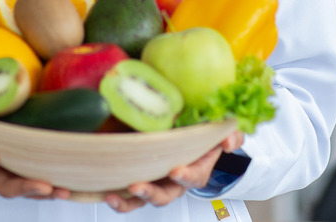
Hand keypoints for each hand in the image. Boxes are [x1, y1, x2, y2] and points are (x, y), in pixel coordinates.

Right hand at [0, 104, 70, 199]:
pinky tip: (72, 183)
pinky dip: (55, 181)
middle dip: (24, 187)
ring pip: (25, 184)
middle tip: (44, 186)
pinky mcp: (24, 159)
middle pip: (5, 184)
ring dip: (44, 191)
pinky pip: (39, 173)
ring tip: (63, 191)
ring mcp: (8, 164)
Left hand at [104, 130, 243, 212]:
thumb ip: (230, 136)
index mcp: (195, 171)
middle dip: (151, 193)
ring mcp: (154, 184)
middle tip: (137, 187)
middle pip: (164, 196)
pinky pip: (125, 195)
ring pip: (141, 200)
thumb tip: (230, 141)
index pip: (193, 177)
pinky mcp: (136, 180)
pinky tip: (105, 192)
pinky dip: (116, 197)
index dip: (186, 176)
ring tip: (115, 195)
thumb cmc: (202, 139)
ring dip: (128, 201)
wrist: (186, 141)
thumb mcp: (221, 134)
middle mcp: (172, 183)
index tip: (176, 171)